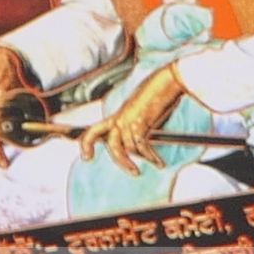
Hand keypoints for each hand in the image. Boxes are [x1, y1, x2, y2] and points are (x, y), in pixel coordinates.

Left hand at [84, 57, 187, 175]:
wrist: (166, 81)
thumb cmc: (155, 92)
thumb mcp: (138, 109)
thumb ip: (133, 123)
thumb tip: (138, 140)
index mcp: (117, 115)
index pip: (94, 130)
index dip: (86, 144)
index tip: (87, 157)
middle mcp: (120, 119)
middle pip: (112, 145)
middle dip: (120, 161)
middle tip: (133, 172)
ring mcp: (130, 121)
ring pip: (129, 149)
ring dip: (142, 160)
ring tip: (155, 163)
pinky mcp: (142, 124)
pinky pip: (144, 147)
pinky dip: (152, 157)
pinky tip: (159, 162)